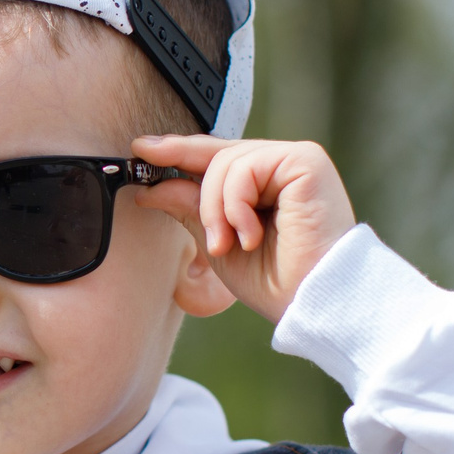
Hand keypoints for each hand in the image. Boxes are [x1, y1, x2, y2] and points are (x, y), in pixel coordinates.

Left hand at [130, 136, 355, 324]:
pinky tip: (251, 236)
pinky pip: (246, 168)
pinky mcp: (306, 161)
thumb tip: (153, 186)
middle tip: (206, 237)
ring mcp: (295, 159)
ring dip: (217, 210)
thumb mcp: (219, 243)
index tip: (140, 149)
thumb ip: (192, 209)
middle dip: (200, 199)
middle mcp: (281, 165)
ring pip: (225, 162)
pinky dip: (236, 205)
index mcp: (265, 183)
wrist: (313, 304)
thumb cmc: (276, 282)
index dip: (178, 151)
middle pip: (216, 156)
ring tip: (231, 244)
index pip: (215, 158)